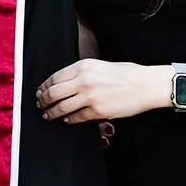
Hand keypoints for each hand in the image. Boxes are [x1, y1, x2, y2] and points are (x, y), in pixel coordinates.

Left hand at [36, 59, 164, 122]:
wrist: (146, 85)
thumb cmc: (127, 73)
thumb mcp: (100, 65)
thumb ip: (81, 72)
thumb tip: (65, 83)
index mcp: (83, 66)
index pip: (55, 77)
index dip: (44, 86)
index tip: (41, 91)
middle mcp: (84, 81)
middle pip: (53, 93)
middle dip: (43, 100)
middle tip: (40, 104)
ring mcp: (90, 97)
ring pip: (61, 108)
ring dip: (51, 113)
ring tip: (47, 115)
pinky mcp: (97, 112)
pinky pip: (76, 117)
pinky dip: (69, 119)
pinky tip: (66, 119)